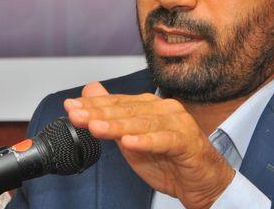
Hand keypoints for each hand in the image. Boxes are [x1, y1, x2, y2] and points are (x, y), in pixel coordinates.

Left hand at [64, 81, 234, 208]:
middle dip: (100, 113)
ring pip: (144, 122)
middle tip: (77, 115)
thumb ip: (112, 117)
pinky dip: (147, 141)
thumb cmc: (170, 161)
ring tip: (96, 128)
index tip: (71, 107)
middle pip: (129, 110)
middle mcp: (165, 110)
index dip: (94, 105)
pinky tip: (130, 142)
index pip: (118, 103)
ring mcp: (178, 124)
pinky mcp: (188, 142)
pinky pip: (165, 140)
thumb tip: (90, 92)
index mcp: (151, 107)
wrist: (202, 182)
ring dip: (118, 125)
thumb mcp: (133, 140)